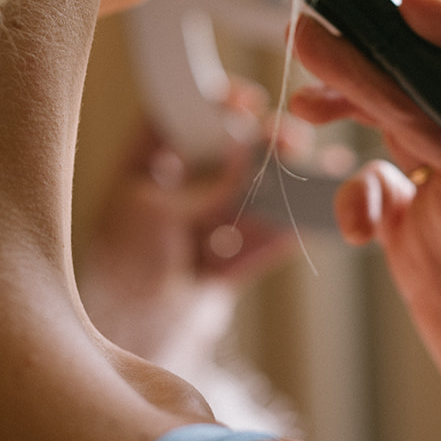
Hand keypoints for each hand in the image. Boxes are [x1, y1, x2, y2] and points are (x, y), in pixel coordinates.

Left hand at [77, 82, 295, 368]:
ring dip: (281, 179)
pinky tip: (318, 208)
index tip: (247, 99)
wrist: (130, 341)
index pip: (178, 120)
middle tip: (290, 136)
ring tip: (314, 163)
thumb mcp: (157, 213)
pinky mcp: (222, 268)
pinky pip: (260, 240)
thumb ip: (206, 183)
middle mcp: (170, 199)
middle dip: (259, 142)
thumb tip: (245, 147)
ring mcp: (198, 234)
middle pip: (222, 156)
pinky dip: (290, 226)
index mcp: (140, 173)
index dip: (213, 104)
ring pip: (248, 195)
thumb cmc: (122, 272)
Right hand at [290, 0, 440, 440]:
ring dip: (349, 103)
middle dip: (371, 61)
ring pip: (391, 129)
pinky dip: (351, 198)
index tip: (413, 6)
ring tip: (303, 91)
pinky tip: (355, 228)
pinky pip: (374, 196)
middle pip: (424, 97)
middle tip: (312, 30)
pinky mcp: (416, 240)